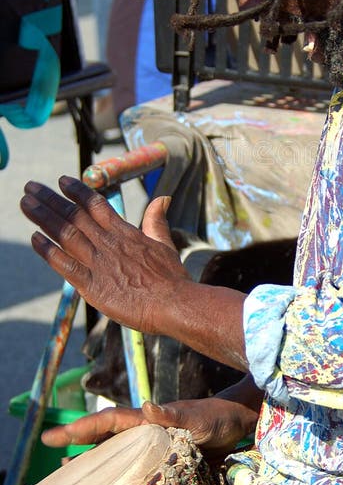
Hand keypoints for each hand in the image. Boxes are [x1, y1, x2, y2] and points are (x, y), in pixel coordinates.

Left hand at [21, 177, 189, 335]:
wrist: (174, 304)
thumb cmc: (172, 278)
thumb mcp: (165, 244)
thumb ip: (156, 221)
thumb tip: (162, 198)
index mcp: (126, 233)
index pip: (96, 205)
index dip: (77, 191)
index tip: (62, 180)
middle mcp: (109, 243)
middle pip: (75, 215)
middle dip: (50, 199)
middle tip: (31, 186)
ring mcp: (99, 264)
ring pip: (66, 234)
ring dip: (43, 217)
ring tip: (26, 202)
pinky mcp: (93, 286)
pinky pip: (65, 265)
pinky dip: (49, 251)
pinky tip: (35, 238)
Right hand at [42, 389, 260, 463]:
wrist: (237, 423)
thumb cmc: (217, 418)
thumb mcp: (196, 418)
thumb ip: (172, 414)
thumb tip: (147, 407)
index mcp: (149, 420)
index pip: (110, 420)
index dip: (83, 427)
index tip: (57, 435)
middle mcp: (147, 429)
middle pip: (106, 435)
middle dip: (78, 439)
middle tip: (50, 448)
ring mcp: (154, 442)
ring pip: (116, 448)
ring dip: (93, 456)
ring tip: (69, 469)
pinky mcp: (164, 455)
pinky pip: (133, 462)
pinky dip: (116, 469)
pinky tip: (108, 480)